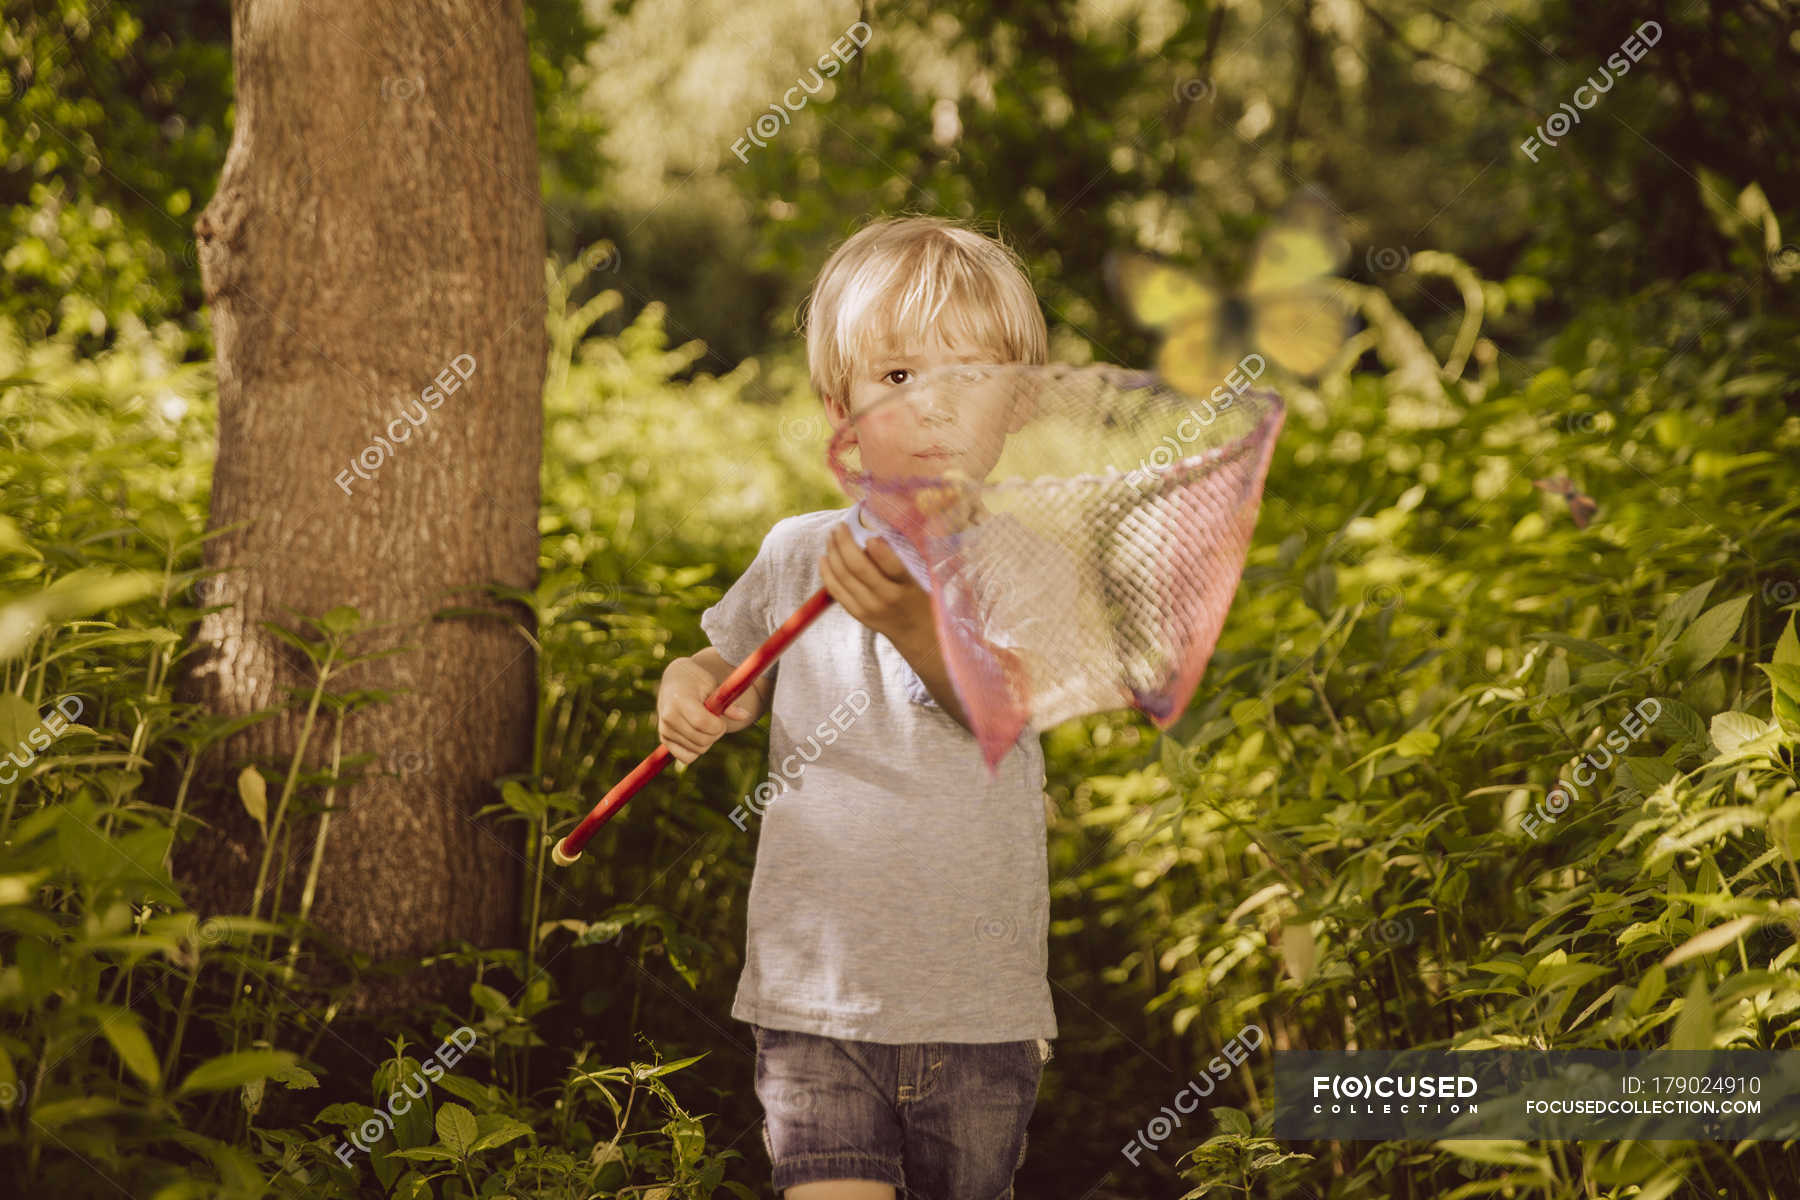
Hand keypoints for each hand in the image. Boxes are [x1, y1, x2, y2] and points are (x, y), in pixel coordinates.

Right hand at [657, 657, 753, 763]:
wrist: (675, 680)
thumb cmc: (698, 682)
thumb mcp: (713, 687)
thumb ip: (727, 703)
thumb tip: (745, 715)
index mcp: (679, 699)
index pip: (702, 722)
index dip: (718, 725)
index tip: (721, 719)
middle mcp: (668, 716)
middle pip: (701, 740)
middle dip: (715, 734)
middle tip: (716, 722)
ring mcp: (664, 729)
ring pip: (696, 751)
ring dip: (708, 741)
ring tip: (705, 725)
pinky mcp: (664, 739)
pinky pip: (686, 757)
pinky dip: (696, 751)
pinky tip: (698, 736)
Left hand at [818, 524, 933, 650]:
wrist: (916, 632)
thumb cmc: (918, 597)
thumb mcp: (919, 578)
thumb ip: (899, 559)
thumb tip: (872, 535)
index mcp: (907, 586)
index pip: (894, 567)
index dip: (880, 551)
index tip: (870, 536)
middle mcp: (887, 598)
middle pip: (859, 568)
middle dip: (845, 543)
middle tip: (840, 526)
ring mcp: (869, 607)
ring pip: (843, 577)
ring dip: (833, 552)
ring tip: (831, 536)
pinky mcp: (857, 613)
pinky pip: (836, 591)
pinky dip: (827, 572)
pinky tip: (824, 557)